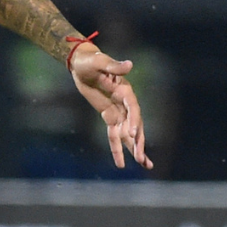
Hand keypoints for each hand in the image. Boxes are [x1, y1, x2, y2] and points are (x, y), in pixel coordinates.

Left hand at [70, 46, 151, 169]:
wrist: (82, 64)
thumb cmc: (90, 61)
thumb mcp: (100, 62)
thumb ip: (114, 66)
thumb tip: (129, 64)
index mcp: (125, 90)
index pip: (132, 108)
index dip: (133, 121)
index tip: (131, 134)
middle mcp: (125, 102)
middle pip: (135, 125)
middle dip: (138, 142)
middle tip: (142, 159)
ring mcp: (118, 111)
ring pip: (127, 133)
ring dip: (134, 149)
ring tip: (144, 165)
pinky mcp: (109, 116)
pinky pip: (114, 135)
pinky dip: (117, 148)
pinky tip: (121, 163)